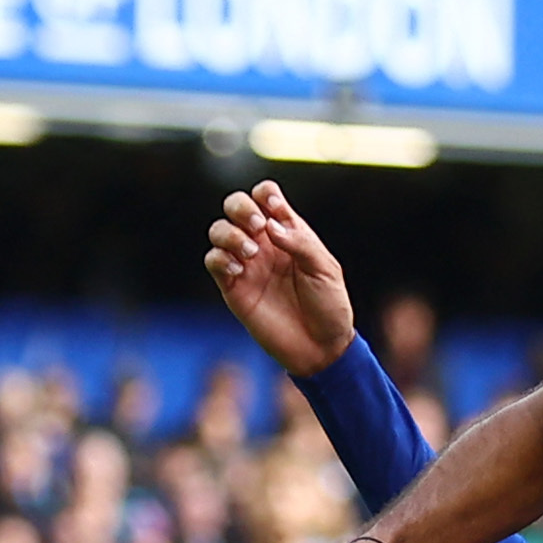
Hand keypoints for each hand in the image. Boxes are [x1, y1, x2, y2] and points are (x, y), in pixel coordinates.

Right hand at [204, 182, 354, 377]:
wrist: (321, 347)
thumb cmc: (329, 306)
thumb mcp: (325, 269)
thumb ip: (300, 242)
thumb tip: (269, 227)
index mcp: (288, 232)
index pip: (266, 196)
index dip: (266, 195)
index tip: (277, 212)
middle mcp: (264, 244)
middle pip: (236, 205)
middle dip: (240, 207)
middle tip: (258, 227)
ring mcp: (247, 265)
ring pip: (218, 230)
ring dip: (230, 233)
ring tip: (251, 253)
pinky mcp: (234, 288)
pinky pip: (213, 261)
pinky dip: (220, 258)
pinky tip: (239, 270)